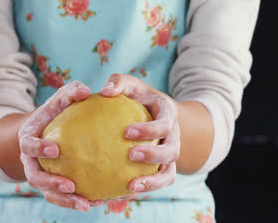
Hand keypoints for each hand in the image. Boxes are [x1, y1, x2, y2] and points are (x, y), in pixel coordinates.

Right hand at [18, 81, 103, 210]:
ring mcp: (39, 175)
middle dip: (51, 184)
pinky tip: (96, 203)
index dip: (38, 148)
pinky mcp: (50, 186)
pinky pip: (61, 198)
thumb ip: (70, 92)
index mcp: (28, 139)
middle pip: (35, 177)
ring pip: (48, 193)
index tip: (55, 150)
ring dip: (65, 200)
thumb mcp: (60, 99)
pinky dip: (75, 202)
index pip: (28, 145)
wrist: (45, 130)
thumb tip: (86, 90)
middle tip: (70, 186)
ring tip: (85, 205)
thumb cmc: (56, 112)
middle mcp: (30, 161)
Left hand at [101, 74, 179, 194]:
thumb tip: (104, 90)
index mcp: (169, 116)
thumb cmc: (139, 98)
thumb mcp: (132, 86)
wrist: (158, 115)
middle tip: (130, 154)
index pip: (165, 124)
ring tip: (130, 188)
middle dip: (153, 155)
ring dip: (152, 182)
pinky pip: (156, 183)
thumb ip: (119, 82)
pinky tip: (122, 194)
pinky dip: (143, 190)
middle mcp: (173, 138)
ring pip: (168, 174)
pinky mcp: (162, 169)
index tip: (127, 131)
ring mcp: (169, 156)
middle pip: (171, 151)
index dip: (150, 130)